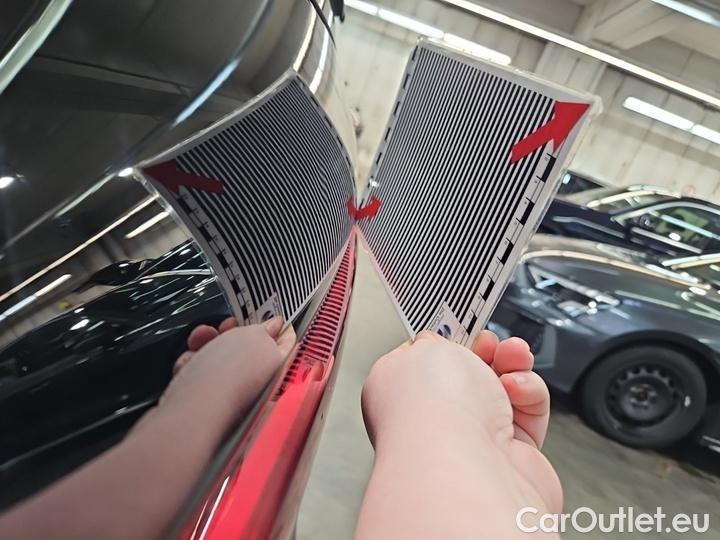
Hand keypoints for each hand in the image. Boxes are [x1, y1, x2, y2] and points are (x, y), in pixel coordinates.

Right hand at [141, 317, 294, 429]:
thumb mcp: (255, 340)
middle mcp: (258, 388)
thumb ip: (268, 330)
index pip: (286, 344)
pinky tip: (187, 367)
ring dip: (206, 345)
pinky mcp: (203, 403)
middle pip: (248, 350)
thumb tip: (276, 325)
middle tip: (226, 326)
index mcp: (279, 372)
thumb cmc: (226, 379)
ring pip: (218, 360)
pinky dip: (191, 365)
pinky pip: (198, 374)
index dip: (278, 325)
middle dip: (233, 333)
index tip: (268, 312)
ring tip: (199, 343)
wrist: (189, 414)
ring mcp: (230, 398)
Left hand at [361, 330, 560, 514]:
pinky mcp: (513, 454)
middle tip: (489, 342)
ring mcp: (473, 438)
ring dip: (512, 365)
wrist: (464, 464)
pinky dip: (528, 393)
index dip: (445, 341)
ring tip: (513, 355)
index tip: (459, 328)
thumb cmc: (432, 411)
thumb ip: (436, 340)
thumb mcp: (425, 346)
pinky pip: (528, 410)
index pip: (423, 361)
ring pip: (502, 389)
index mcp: (397, 392)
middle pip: (468, 373)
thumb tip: (441, 342)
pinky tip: (518, 389)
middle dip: (485, 350)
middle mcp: (433, 419)